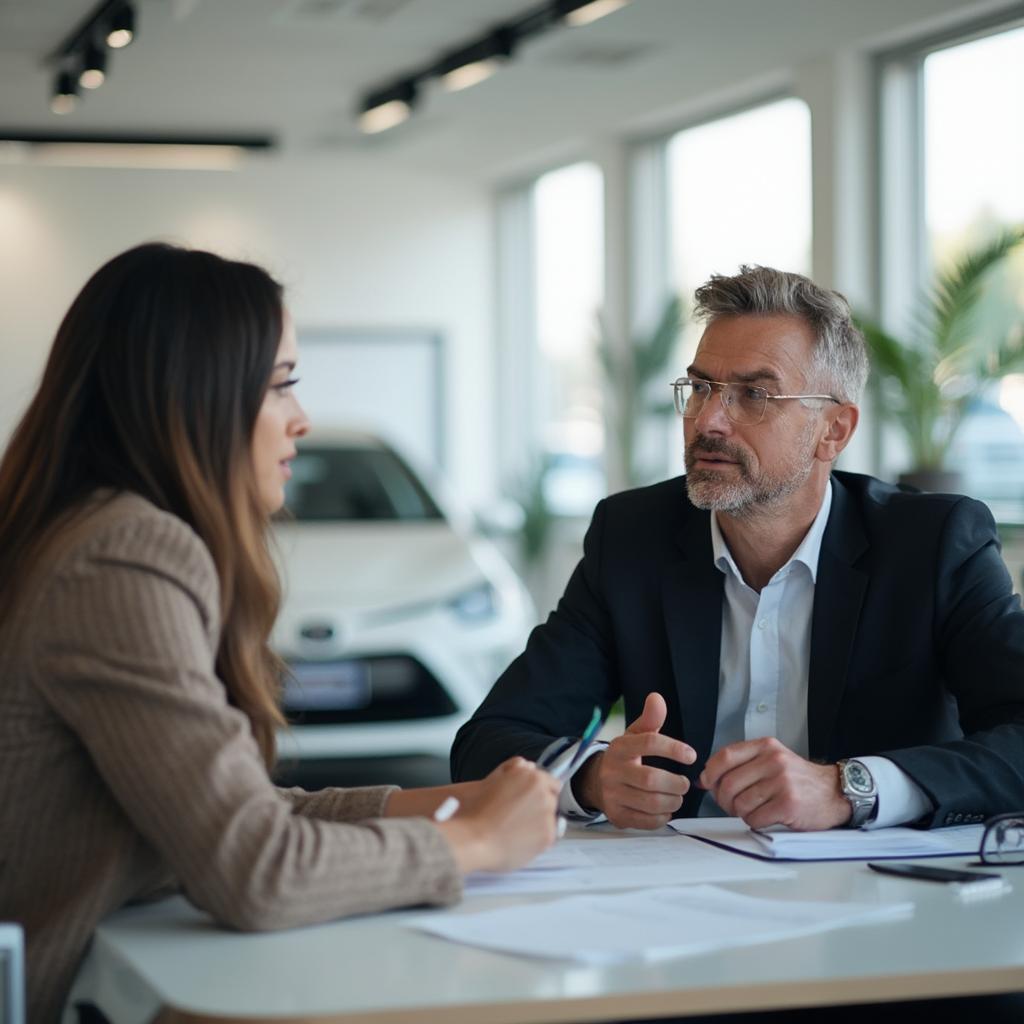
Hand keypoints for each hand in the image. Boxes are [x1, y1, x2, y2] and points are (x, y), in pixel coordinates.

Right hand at [438, 757, 560, 873]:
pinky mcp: (548, 836)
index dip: (540, 792)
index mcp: (533, 778)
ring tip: (517, 830)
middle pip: (552, 800)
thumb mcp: (491, 779)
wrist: (474, 839)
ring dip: (539, 823)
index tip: (530, 801)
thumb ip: (512, 768)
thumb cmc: (477, 811)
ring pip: (551, 819)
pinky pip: (548, 837)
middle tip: (520, 816)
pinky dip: (537, 839)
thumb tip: (528, 766)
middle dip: (540, 806)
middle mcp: (544, 794)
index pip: (552, 783)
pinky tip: (519, 840)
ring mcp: (548, 816)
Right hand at [575, 692, 695, 829]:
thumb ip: (649, 719)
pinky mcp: (616, 815)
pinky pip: (646, 820)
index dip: (673, 748)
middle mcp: (613, 771)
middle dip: (676, 783)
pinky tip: (665, 809)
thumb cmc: (624, 757)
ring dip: (673, 801)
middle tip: (684, 783)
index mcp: (620, 747)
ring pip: (651, 802)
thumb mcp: (634, 735)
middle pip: (652, 779)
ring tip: (677, 796)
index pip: (649, 743)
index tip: (691, 755)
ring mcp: (613, 795)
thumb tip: (657, 698)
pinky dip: (662, 817)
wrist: (595, 782)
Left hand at [699, 737, 850, 830]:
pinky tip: (766, 817)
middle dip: (724, 800)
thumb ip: (740, 765)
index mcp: (765, 747)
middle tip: (731, 805)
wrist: (834, 792)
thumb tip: (705, 779)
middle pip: (728, 784)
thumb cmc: (798, 779)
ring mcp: (782, 782)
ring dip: (742, 813)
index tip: (708, 783)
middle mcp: (773, 761)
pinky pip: (755, 818)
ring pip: (740, 804)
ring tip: (754, 810)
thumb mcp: (771, 760)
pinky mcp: (789, 804)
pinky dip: (755, 822)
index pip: (725, 756)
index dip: (710, 773)